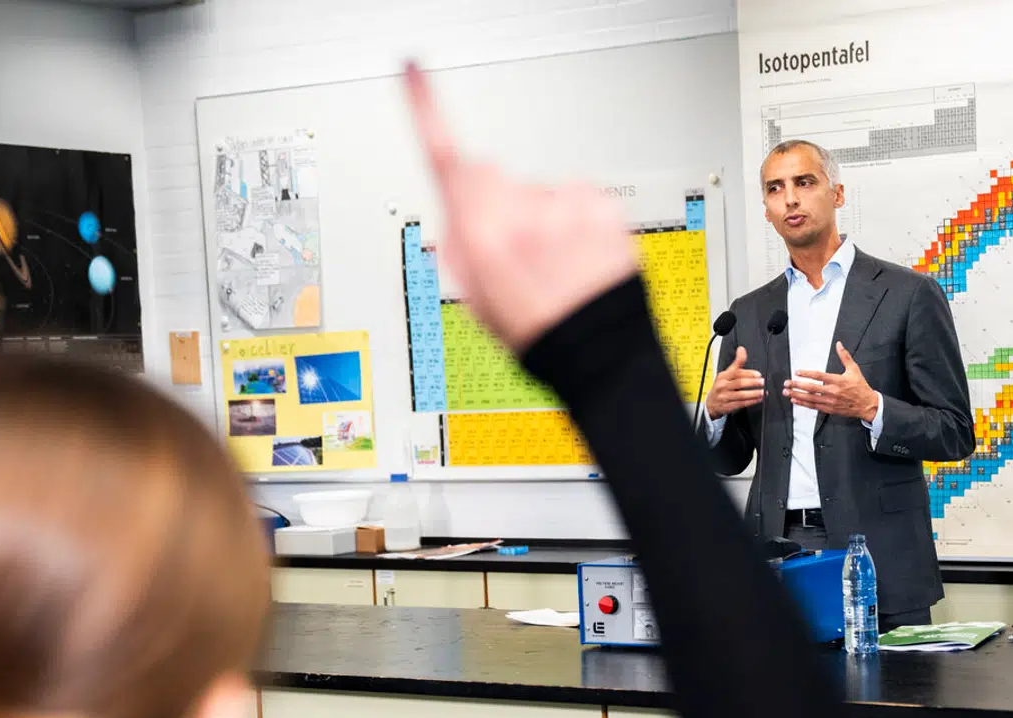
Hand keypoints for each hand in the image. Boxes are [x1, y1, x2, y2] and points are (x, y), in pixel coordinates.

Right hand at [403, 63, 637, 353]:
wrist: (598, 352)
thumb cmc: (536, 333)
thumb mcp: (475, 297)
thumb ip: (459, 246)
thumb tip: (455, 214)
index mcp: (478, 235)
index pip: (443, 155)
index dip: (425, 107)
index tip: (413, 70)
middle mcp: (517, 211)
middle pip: (489, 172)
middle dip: (494, 199)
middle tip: (514, 248)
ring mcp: (560, 205)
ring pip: (536, 190)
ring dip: (543, 217)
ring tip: (556, 264)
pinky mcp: (597, 203)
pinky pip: (576, 198)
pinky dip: (577, 221)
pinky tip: (580, 256)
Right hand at [705, 346, 764, 418]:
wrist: (711, 403)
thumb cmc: (721, 387)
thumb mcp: (726, 373)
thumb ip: (737, 362)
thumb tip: (742, 349)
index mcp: (723, 376)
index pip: (736, 373)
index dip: (748, 373)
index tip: (758, 374)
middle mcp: (723, 386)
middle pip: (738, 383)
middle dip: (752, 383)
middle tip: (762, 382)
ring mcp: (724, 397)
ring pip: (740, 395)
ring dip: (753, 394)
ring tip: (762, 392)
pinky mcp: (728, 406)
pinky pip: (741, 404)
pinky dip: (751, 402)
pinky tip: (758, 399)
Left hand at [785, 342, 879, 420]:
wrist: (867, 405)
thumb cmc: (860, 387)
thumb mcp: (854, 369)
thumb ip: (845, 356)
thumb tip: (839, 345)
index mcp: (838, 381)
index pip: (819, 376)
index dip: (807, 374)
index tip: (797, 372)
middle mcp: (832, 392)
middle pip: (811, 388)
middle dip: (797, 385)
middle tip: (787, 383)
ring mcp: (830, 401)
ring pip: (810, 398)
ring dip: (797, 395)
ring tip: (787, 392)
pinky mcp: (829, 409)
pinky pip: (814, 406)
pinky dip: (804, 404)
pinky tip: (795, 400)